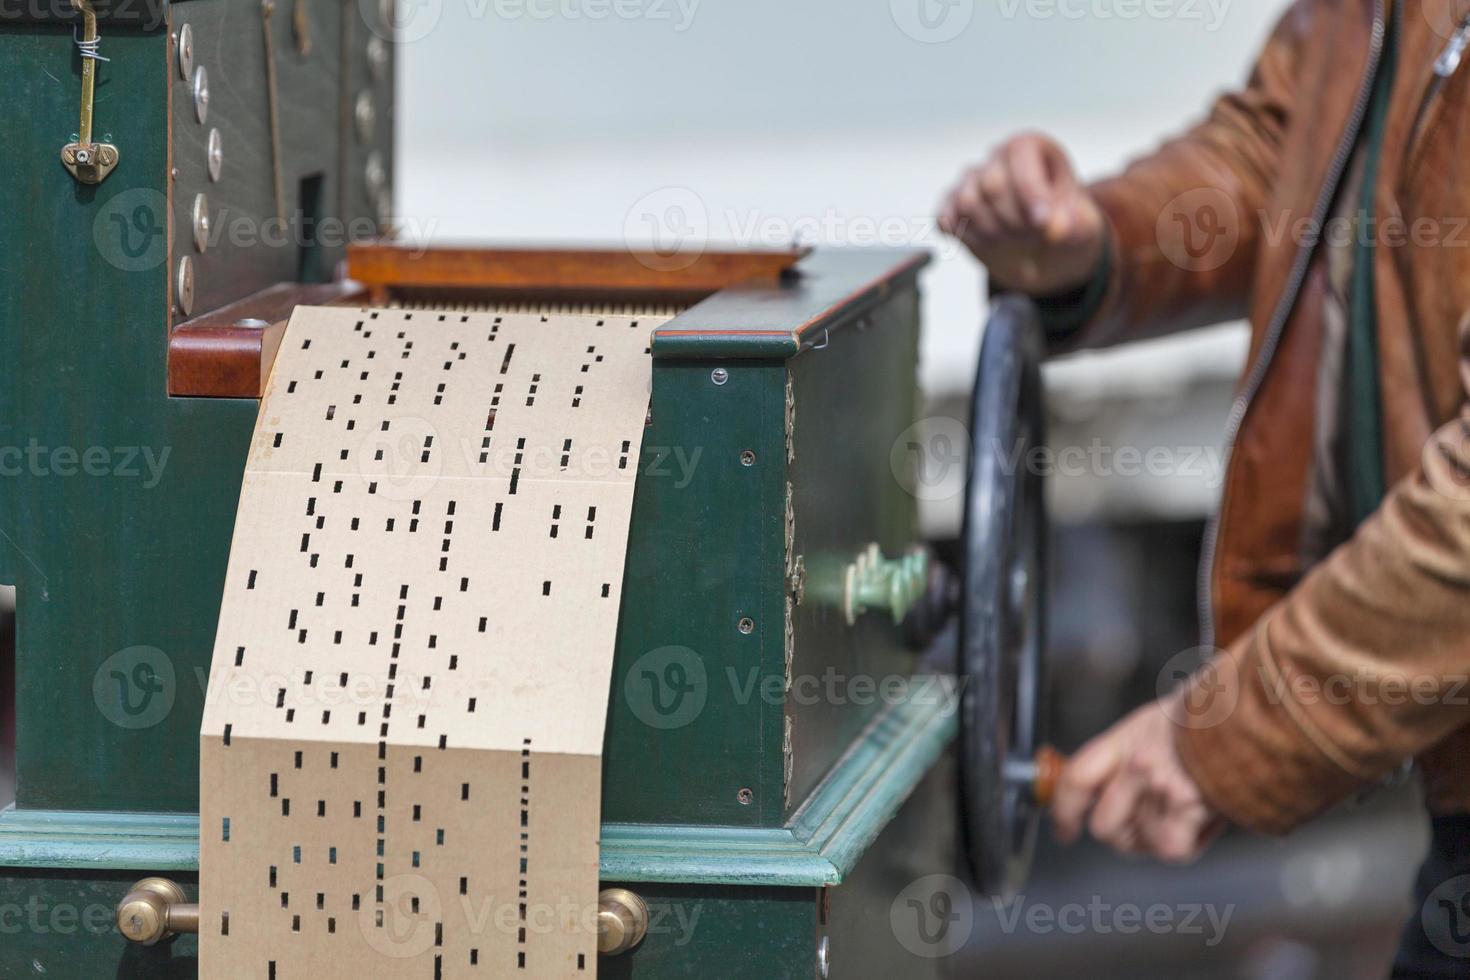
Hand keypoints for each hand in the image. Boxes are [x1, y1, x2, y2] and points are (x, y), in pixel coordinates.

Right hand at [938, 132, 1106, 295]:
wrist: (1041, 250)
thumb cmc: (1063, 227)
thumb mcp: (1083, 228)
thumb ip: (1073, 225)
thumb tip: (1053, 227)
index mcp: (1030, 147)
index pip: (1019, 151)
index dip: (1029, 189)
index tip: (1043, 223)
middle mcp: (996, 156)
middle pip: (991, 184)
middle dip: (1013, 220)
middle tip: (1032, 235)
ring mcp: (969, 180)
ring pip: (966, 203)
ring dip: (993, 232)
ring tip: (1014, 238)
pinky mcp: (950, 206)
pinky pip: (946, 220)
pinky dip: (967, 238)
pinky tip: (989, 243)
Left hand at [1051, 696, 1224, 862]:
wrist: (1258, 711)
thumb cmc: (1216, 717)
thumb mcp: (1160, 722)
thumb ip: (1132, 754)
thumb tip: (1112, 791)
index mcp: (1126, 739)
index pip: (1076, 780)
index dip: (1063, 812)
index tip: (1064, 830)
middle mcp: (1137, 764)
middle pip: (1104, 826)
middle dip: (1121, 836)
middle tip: (1145, 826)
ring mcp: (1161, 786)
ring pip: (1139, 843)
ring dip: (1158, 838)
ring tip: (1186, 813)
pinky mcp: (1189, 807)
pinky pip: (1171, 849)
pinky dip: (1188, 845)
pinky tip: (1203, 823)